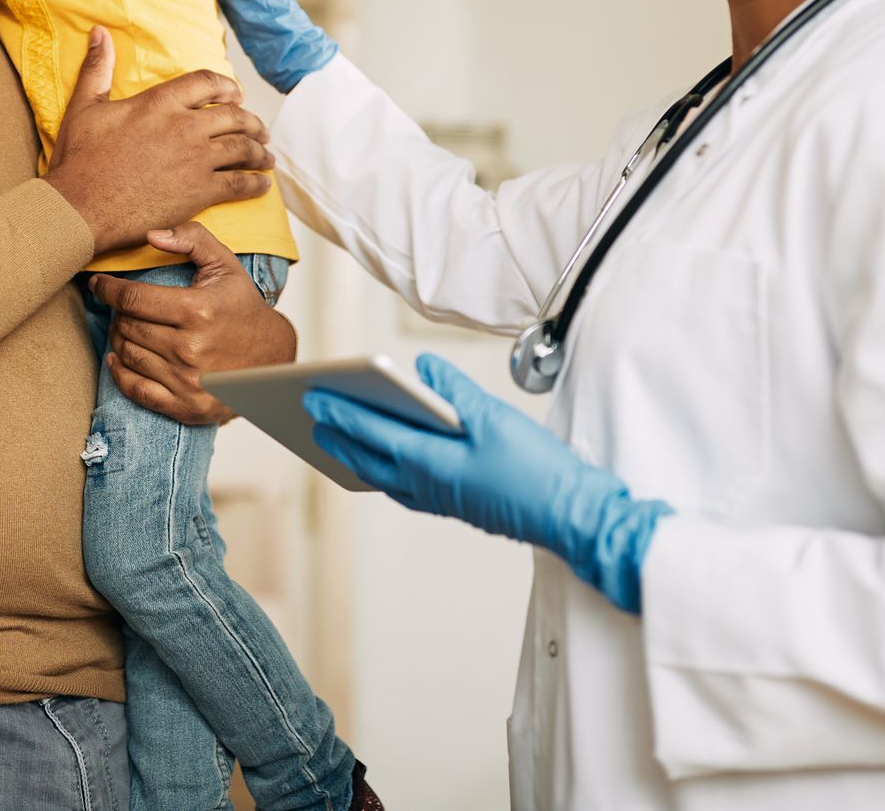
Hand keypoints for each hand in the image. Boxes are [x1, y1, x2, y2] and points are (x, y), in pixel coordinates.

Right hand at [45, 28, 274, 253]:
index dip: (228, 87)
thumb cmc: (79, 160)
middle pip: (233, 116)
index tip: (238, 95)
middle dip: (252, 122)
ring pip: (242, 148)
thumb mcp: (85, 107)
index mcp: (160, 102)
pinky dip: (256, 183)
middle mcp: (185, 127)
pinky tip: (263, 184)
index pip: (207, 82)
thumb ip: (98, 68)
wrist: (81, 208)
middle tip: (260, 130)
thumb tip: (99, 32)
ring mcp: (196, 160)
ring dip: (259, 151)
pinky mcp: (200, 192)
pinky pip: (240, 183)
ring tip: (266, 156)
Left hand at [87, 223, 297, 425]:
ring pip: (127, 355)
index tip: (99, 283)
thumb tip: (151, 235)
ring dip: (119, 339)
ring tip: (126, 328)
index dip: (108, 288)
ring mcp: (187, 380)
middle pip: (127, 326)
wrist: (273, 356)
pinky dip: (120, 373)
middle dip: (118, 313)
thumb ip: (192, 239)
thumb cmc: (243, 307)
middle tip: (122, 307)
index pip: (133, 298)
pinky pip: (135, 390)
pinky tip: (119, 359)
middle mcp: (190, 348)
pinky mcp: (186, 405)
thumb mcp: (225, 265)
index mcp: (197, 310)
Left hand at [304, 354, 671, 612]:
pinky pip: (405, 487)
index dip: (341, 412)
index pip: (373, 433)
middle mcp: (427, 486)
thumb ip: (455, 391)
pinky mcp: (457, 504)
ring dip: (357, 456)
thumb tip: (423, 368)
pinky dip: (386, 471)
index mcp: (431, 464)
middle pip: (370, 458)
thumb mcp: (496, 418)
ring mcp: (441, 499)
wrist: (572, 516)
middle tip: (311, 415)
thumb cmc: (537, 470)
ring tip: (337, 438)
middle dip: (339, 435)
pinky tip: (388, 463)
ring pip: (385, 476)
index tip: (312, 396)